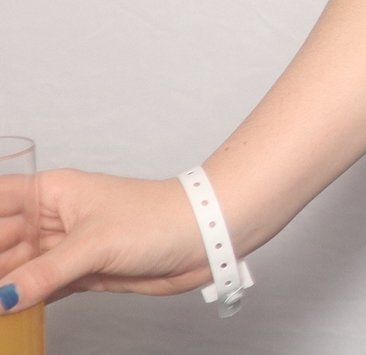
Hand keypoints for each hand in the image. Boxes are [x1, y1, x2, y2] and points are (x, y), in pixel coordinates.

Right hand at [0, 169, 214, 311]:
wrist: (203, 238)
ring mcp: (63, 248)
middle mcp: (50, 218)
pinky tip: (6, 315)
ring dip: (1, 288)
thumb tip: (1, 298)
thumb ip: (42, 274)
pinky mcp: (78, 274)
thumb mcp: (93, 244)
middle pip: (0, 242)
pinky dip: (19, 304)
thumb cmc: (157, 217)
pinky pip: (36, 290)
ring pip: (15, 270)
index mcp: (48, 192)